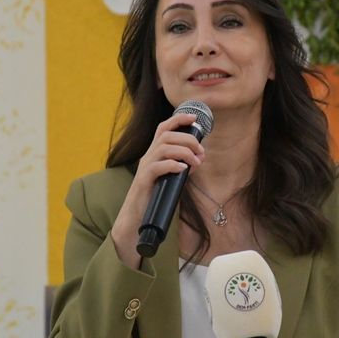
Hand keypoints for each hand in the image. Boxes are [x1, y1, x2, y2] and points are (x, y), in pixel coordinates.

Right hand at [111, 112, 205, 268]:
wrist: (137, 218)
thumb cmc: (155, 197)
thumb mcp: (171, 178)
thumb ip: (181, 167)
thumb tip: (198, 160)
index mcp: (154, 153)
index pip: (163, 128)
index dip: (178, 119)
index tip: (194, 119)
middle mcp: (148, 156)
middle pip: (166, 135)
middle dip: (187, 139)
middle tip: (201, 151)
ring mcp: (144, 168)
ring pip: (163, 148)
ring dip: (184, 152)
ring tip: (195, 162)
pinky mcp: (143, 181)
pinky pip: (157, 167)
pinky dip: (172, 164)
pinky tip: (183, 169)